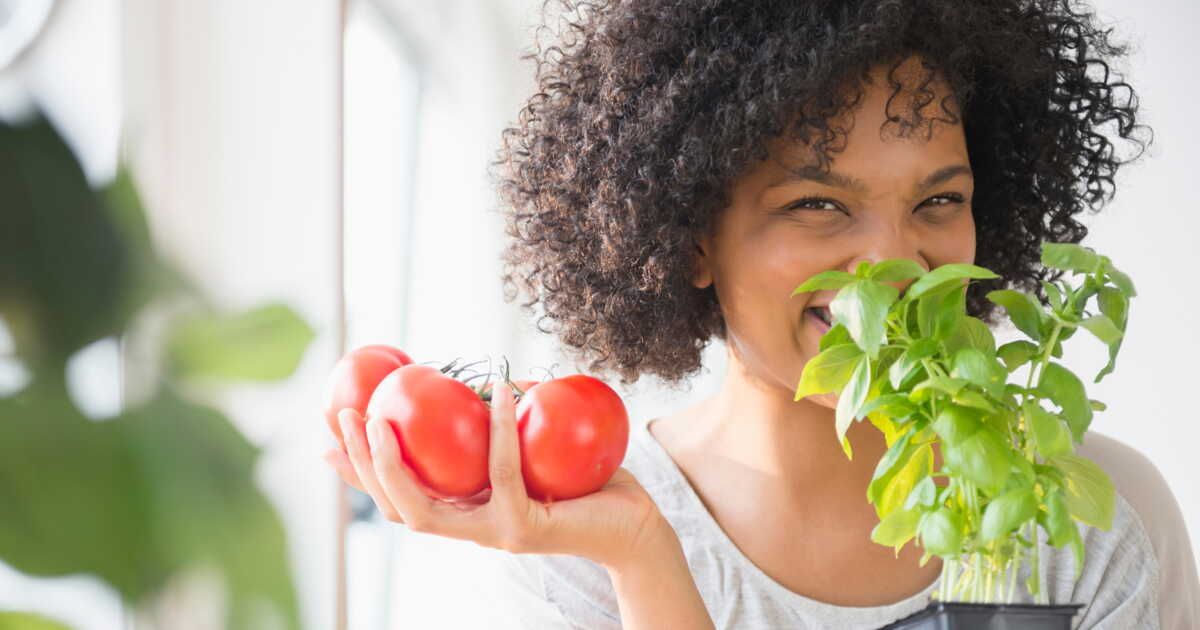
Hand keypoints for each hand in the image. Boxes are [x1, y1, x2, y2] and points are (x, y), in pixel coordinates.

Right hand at [324, 381, 668, 570]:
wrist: (635, 529)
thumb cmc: (586, 485)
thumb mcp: (534, 449)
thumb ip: (504, 424)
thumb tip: (479, 376)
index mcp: (465, 512)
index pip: (397, 496)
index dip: (358, 472)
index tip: (329, 436)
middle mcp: (470, 529)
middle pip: (395, 505)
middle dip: (360, 465)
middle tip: (345, 417)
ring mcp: (493, 534)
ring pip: (424, 507)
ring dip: (393, 464)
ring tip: (381, 417)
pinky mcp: (523, 529)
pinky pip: (500, 472)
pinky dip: (493, 427)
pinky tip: (491, 389)